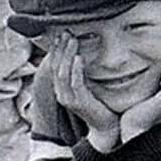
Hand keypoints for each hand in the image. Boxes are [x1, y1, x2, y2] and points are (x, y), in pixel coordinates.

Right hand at [45, 34, 121, 151]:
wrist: (105, 128)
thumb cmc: (99, 106)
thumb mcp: (88, 88)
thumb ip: (82, 76)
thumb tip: (83, 56)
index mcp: (61, 90)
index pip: (54, 66)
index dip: (56, 50)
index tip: (60, 34)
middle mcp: (61, 94)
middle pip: (56, 67)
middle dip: (60, 48)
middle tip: (65, 32)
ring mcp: (69, 99)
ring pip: (63, 73)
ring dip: (67, 55)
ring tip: (72, 40)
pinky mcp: (79, 103)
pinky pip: (75, 83)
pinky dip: (76, 69)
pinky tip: (79, 58)